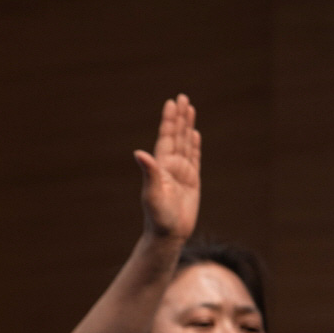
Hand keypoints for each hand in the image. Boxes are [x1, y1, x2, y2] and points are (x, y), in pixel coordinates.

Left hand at [135, 95, 200, 241]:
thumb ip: (149, 172)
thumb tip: (138, 153)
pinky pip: (194, 158)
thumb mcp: (152, 194)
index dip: (169, 120)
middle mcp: (170, 167)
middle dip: (179, 117)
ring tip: (190, 110)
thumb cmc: (158, 218)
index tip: (172, 102)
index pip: (166, 137)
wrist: (168, 235)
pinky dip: (194, 145)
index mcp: (161, 167)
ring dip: (187, 127)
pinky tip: (195, 135)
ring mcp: (181, 173)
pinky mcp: (191, 182)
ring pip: (186, 144)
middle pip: (176, 136)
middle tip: (182, 97)